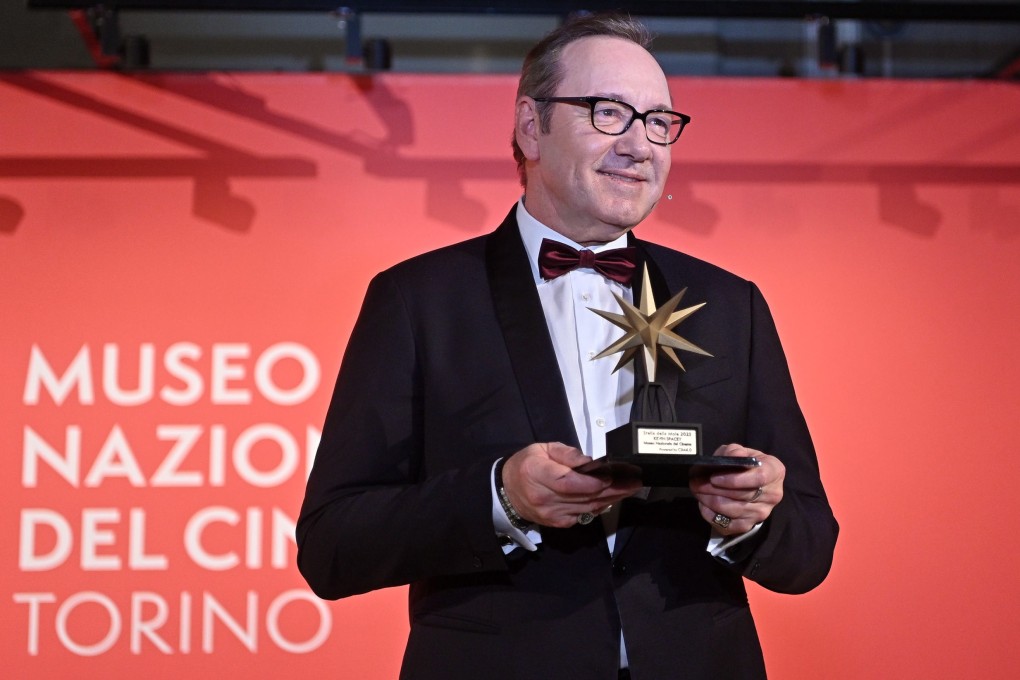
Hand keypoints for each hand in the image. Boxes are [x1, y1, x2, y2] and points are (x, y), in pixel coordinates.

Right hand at [501, 443, 642, 528]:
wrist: (506, 492)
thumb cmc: (526, 465)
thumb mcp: (542, 449)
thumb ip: (566, 454)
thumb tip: (590, 461)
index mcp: (537, 473)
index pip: (568, 482)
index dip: (592, 482)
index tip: (612, 476)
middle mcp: (544, 497)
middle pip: (584, 497)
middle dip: (613, 490)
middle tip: (634, 482)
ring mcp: (551, 514)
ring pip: (588, 508)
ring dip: (612, 499)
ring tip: (630, 489)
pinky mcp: (558, 524)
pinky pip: (584, 515)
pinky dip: (600, 507)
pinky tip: (613, 498)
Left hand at [689, 443, 784, 535]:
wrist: (751, 479)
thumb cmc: (745, 463)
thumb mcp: (740, 451)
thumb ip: (734, 452)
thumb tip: (730, 458)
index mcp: (775, 471)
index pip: (759, 478)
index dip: (735, 479)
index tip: (714, 477)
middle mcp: (773, 495)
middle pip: (742, 496)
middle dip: (714, 489)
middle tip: (696, 483)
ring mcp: (762, 513)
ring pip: (734, 511)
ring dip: (710, 501)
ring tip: (697, 491)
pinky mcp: (750, 525)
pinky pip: (729, 526)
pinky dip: (712, 516)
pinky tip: (703, 505)